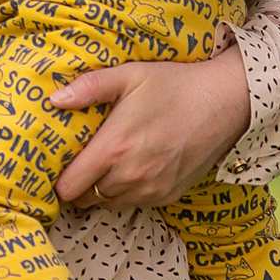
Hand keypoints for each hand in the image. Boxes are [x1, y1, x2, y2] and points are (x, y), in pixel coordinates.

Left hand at [53, 50, 252, 209]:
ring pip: (109, 204)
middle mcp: (131, 176)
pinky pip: (135, 204)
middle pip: (85, 199)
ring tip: (107, 165)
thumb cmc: (174, 85)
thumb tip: (54, 99)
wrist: (224, 102)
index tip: (60, 166)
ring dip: (102, 190)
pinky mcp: (168, 195)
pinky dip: (128, 193)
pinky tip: (133, 169)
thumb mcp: (129, 75)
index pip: (68, 188)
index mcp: (114, 148)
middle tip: (82, 164)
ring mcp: (151, 190)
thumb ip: (89, 87)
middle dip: (79, 184)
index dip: (59, 180)